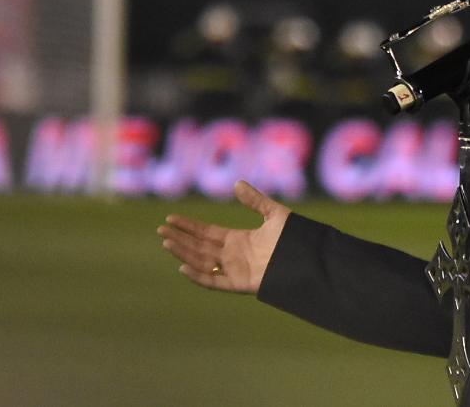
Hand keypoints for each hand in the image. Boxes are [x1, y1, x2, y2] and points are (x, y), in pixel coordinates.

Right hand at [157, 180, 290, 294]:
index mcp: (238, 240)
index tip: (171, 218)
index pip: (206, 232)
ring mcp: (235, 270)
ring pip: (202, 261)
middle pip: (200, 246)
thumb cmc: (295, 239)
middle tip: (160, 229)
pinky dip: (198, 276)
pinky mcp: (240, 284)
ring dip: (184, 253)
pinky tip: (183, 268)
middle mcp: (233, 256)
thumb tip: (237, 184)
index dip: (189, 226)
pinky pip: (215, 281)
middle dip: (180, 238)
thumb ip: (255, 201)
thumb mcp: (274, 214)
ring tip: (166, 241)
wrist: (308, 261)